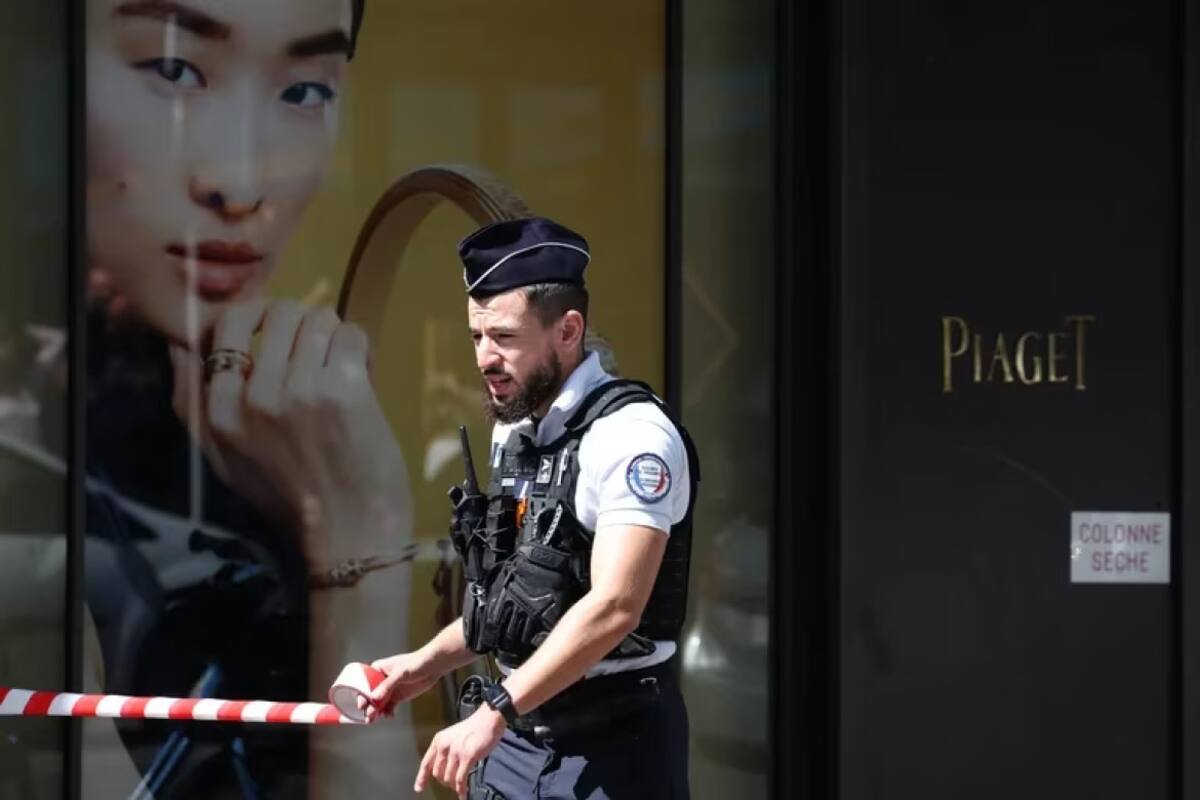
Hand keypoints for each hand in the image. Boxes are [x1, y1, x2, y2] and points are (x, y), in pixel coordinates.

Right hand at [169, 299, 411, 568]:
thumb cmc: (288, 499)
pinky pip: (351, 334)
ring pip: (318, 317)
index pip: (226, 323)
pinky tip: (360, 377)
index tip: (278, 339)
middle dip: (301, 325)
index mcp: (217, 410)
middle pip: (277, 311)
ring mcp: (299, 389)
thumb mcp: (219, 458)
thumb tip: (178, 343)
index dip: (257, 319)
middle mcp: (253, 395)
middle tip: (315, 355)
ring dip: (333, 338)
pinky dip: (359, 350)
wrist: (348, 532)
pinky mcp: (344, 389)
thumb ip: (191, 400)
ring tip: (337, 370)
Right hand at [362, 651, 439, 722]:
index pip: (364, 683)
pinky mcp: (398, 697)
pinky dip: (387, 713)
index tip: (361, 705)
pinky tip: (389, 716)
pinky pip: (388, 707)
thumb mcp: (400, 673)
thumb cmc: (416, 663)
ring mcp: (389, 689)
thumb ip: (387, 685)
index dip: (361, 695)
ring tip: (373, 720)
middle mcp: (381, 680)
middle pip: (370, 696)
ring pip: (378, 703)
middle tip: (368, 717)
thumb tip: (374, 698)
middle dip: (368, 706)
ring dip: (376, 712)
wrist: (433, 666)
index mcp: (377, 669)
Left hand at [414, 706, 505, 797]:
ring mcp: (456, 751)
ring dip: (454, 785)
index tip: (419, 788)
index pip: (426, 763)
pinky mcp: (468, 757)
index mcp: (439, 740)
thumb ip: (446, 751)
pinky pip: (461, 779)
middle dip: (444, 782)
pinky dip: (461, 790)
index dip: (421, 777)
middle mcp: (444, 746)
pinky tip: (463, 794)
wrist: (489, 719)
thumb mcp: (453, 736)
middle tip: (452, 783)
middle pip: (437, 774)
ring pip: (448, 778)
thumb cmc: (474, 727)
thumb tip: (443, 770)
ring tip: (460, 786)